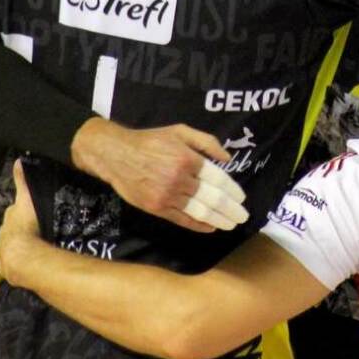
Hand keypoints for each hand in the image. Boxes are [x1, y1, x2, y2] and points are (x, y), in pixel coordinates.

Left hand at [0, 159, 44, 286]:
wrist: (22, 256)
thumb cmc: (27, 226)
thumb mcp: (26, 199)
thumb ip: (22, 181)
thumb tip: (17, 160)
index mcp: (9, 218)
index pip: (14, 212)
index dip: (21, 212)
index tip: (31, 214)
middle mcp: (3, 234)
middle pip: (12, 229)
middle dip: (20, 230)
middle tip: (35, 231)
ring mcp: (4, 251)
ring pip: (12, 246)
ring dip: (20, 246)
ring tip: (33, 248)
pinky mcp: (7, 267)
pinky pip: (13, 262)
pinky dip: (19, 261)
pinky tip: (28, 263)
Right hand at [71, 118, 248, 232]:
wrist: (116, 154)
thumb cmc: (151, 140)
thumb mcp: (180, 131)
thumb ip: (206, 142)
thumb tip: (228, 159)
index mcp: (188, 158)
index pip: (218, 179)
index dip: (233, 190)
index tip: (242, 198)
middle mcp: (179, 179)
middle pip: (212, 199)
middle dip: (230, 209)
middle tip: (243, 217)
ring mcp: (167, 196)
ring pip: (199, 212)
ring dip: (218, 220)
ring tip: (231, 224)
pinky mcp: (156, 208)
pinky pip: (182, 220)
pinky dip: (198, 226)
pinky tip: (210, 227)